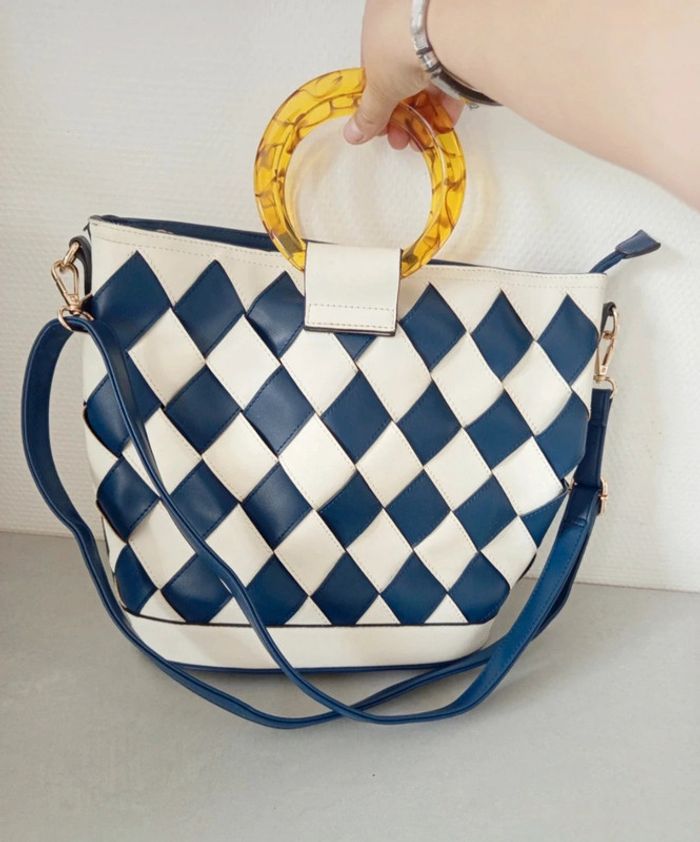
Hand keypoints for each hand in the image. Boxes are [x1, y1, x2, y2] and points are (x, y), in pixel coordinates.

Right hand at [344, 0, 462, 148]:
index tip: (379, 125)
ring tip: (420, 138)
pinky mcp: (460, 47)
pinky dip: (445, 105)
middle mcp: (405, 25)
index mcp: (378, 21)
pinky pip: (450, 79)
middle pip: (400, 78)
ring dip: (422, 115)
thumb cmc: (400, 43)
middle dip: (399, 115)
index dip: (376, 101)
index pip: (373, 68)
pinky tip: (440, 126)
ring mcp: (434, 35)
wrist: (444, 31)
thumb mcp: (377, 88)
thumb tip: (354, 133)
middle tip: (399, 138)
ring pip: (426, 81)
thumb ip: (368, 114)